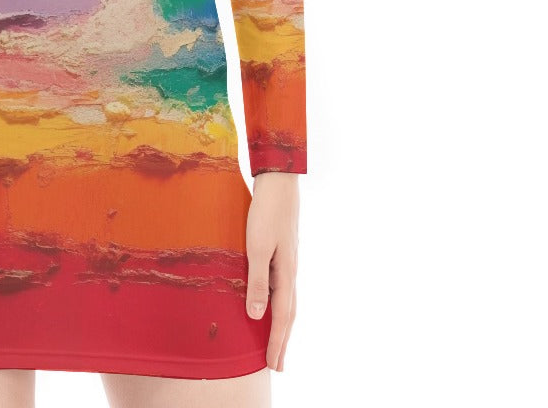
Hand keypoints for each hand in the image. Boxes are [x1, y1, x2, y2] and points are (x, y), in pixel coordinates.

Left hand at [245, 171, 299, 370]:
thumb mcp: (258, 247)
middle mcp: (291, 271)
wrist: (278, 183)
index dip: (277, 342)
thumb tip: (256, 316)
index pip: (282, 317)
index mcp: (287, 274)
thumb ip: (257, 281)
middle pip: (289, 314)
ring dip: (282, 324)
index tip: (273, 365)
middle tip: (277, 364)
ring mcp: (289, 262)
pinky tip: (271, 303)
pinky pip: (282, 287)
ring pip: (287, 301)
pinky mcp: (283, 252)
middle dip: (282, 340)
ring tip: (276, 341)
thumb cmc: (266, 213)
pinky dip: (278, 304)